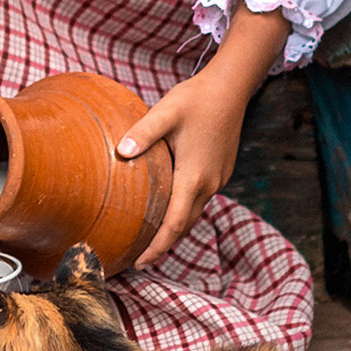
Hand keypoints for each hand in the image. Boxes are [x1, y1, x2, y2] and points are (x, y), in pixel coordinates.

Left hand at [117, 6, 290, 264]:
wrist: (231, 88)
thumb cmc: (196, 99)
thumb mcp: (165, 112)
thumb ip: (142, 133)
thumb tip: (120, 152)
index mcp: (193, 177)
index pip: (174, 224)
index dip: (157, 247)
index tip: (139, 263)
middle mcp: (208, 184)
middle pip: (184, 225)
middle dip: (163, 245)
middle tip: (139, 259)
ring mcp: (217, 179)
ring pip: (193, 213)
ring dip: (174, 229)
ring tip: (151, 240)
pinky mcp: (220, 172)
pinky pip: (200, 200)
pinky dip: (183, 212)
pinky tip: (169, 208)